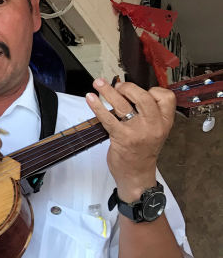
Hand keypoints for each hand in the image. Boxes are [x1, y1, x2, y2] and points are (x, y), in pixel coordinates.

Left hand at [86, 78, 175, 200]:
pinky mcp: (122, 137)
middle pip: (143, 97)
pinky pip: (108, 118)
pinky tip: (90, 98)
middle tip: (117, 86)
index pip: (165, 97)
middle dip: (128, 87)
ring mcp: (138, 131)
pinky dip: (97, 106)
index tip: (140, 90)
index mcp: (165, 121)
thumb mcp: (155, 130)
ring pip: (123, 105)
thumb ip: (148, 113)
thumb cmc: (143, 151)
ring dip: (108, 91)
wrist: (137, 174)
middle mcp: (154, 125)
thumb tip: (128, 92)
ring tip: (98, 83)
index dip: (152, 90)